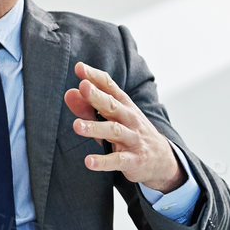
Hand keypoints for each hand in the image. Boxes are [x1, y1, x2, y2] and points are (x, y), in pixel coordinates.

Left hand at [64, 62, 183, 191]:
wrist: (161, 159)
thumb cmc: (130, 133)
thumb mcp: (111, 119)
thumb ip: (88, 107)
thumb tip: (69, 94)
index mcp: (123, 105)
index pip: (110, 86)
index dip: (95, 77)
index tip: (79, 67)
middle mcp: (129, 119)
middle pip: (112, 105)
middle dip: (97, 96)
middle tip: (83, 87)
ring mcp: (132, 139)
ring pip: (114, 130)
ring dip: (95, 128)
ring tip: (76, 125)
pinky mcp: (133, 160)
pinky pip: (117, 160)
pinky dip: (103, 161)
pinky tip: (89, 162)